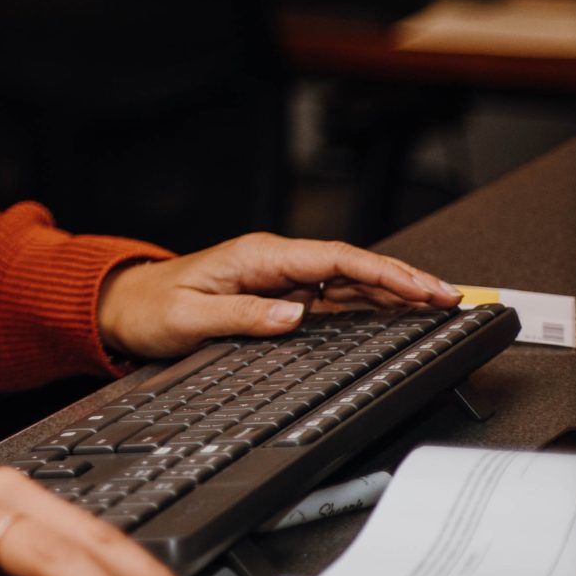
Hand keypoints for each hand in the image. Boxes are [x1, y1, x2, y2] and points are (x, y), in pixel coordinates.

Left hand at [96, 232, 461, 359]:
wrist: (124, 307)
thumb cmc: (151, 309)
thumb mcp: (190, 319)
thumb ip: (242, 317)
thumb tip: (293, 317)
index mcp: (258, 257)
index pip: (334, 259)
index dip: (383, 273)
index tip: (421, 288)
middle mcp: (274, 263)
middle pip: (352, 268)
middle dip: (404, 281)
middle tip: (452, 298)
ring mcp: (279, 280)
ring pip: (348, 283)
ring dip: (393, 293)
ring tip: (440, 305)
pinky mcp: (278, 297)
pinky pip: (333, 299)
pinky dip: (369, 305)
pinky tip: (397, 315)